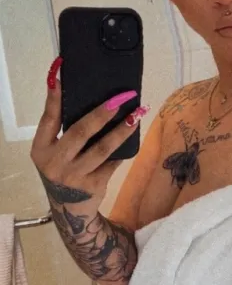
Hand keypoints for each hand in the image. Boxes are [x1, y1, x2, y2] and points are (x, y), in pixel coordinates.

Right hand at [31, 57, 148, 208]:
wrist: (70, 209)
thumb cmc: (63, 170)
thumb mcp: (54, 151)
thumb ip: (62, 127)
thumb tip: (76, 90)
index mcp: (41, 149)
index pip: (49, 119)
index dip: (55, 97)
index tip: (60, 75)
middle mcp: (55, 163)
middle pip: (81, 132)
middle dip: (102, 113)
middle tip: (121, 97)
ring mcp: (75, 176)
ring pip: (103, 148)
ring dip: (123, 129)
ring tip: (138, 113)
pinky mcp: (95, 185)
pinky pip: (114, 161)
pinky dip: (125, 148)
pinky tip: (135, 132)